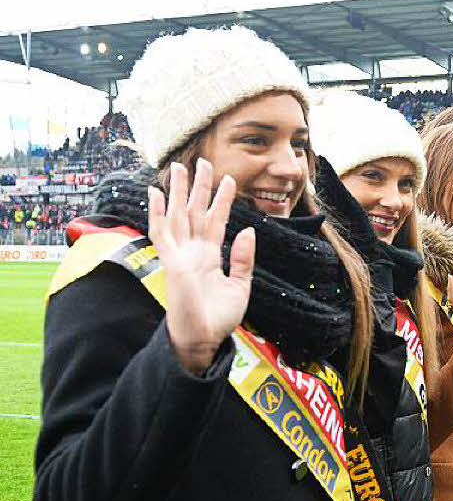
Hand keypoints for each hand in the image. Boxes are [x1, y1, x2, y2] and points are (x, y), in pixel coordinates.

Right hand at [148, 159, 254, 374]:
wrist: (205, 339)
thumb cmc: (219, 317)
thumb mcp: (241, 285)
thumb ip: (243, 258)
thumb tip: (248, 229)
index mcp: (209, 256)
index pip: (215, 221)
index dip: (221, 201)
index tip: (228, 180)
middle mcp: (193, 252)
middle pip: (194, 212)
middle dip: (198, 187)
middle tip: (202, 161)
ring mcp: (180, 255)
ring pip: (178, 215)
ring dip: (178, 192)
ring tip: (180, 167)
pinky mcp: (171, 262)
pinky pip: (161, 233)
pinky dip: (158, 213)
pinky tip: (156, 193)